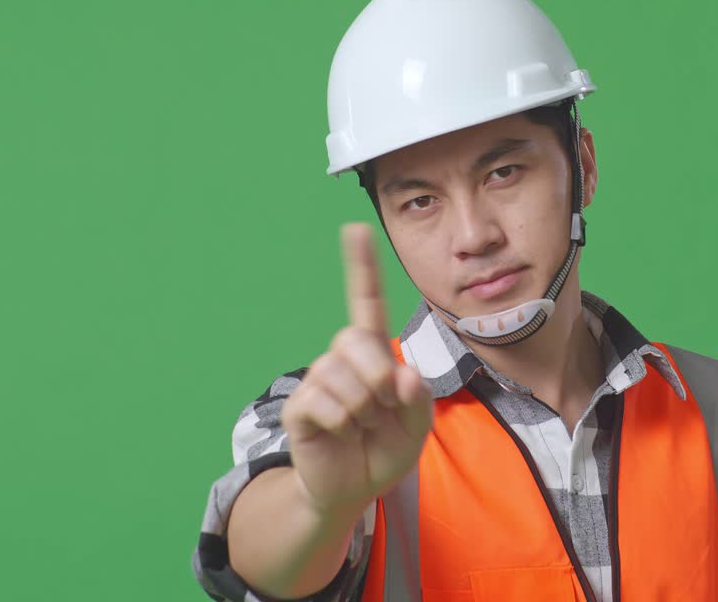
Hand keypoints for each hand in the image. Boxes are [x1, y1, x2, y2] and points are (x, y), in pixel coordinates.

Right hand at [280, 223, 433, 515]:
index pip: (367, 302)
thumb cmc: (386, 448)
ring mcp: (318, 380)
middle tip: (382, 410)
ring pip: (342, 378)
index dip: (362, 266)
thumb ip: (419, 399)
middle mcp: (342, 358)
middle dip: (379, 378)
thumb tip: (403, 375)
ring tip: (361, 427)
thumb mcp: (417, 425)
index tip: (355, 229)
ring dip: (363, 411)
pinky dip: (342, 425)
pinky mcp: (299, 406)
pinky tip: (341, 435)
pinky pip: (324, 403)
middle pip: (356, 339)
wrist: (354, 488)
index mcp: (374, 353)